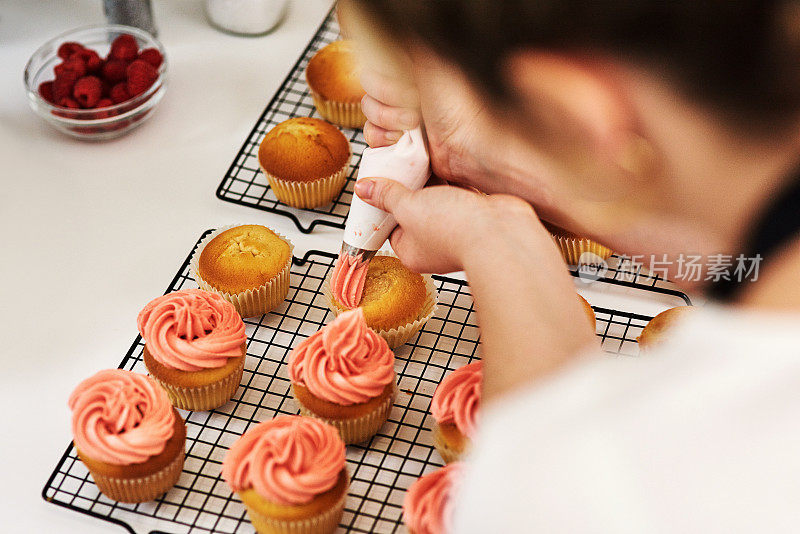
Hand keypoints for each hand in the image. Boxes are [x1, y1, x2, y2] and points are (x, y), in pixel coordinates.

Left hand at [355, 177, 536, 273]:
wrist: (501, 232)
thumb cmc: (454, 229)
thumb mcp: (409, 207)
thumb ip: (387, 196)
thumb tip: (363, 190)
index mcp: (411, 250)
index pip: (391, 225)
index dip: (385, 201)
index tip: (382, 179)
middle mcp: (433, 244)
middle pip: (414, 211)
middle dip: (410, 187)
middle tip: (403, 162)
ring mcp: (456, 230)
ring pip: (437, 201)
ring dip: (433, 183)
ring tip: (424, 159)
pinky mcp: (475, 216)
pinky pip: (459, 196)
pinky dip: (454, 183)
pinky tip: (449, 166)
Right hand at [360, 48, 497, 185]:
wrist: (469, 144)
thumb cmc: (459, 103)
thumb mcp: (434, 63)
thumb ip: (407, 46)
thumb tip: (390, 30)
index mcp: (411, 68)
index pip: (377, 63)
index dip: (385, 75)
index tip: (407, 83)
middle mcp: (404, 90)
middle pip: (369, 88)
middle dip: (388, 99)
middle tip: (415, 106)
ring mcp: (399, 116)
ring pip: (369, 113)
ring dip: (387, 119)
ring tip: (412, 126)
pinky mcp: (397, 142)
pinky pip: (372, 136)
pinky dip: (382, 138)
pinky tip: (400, 140)